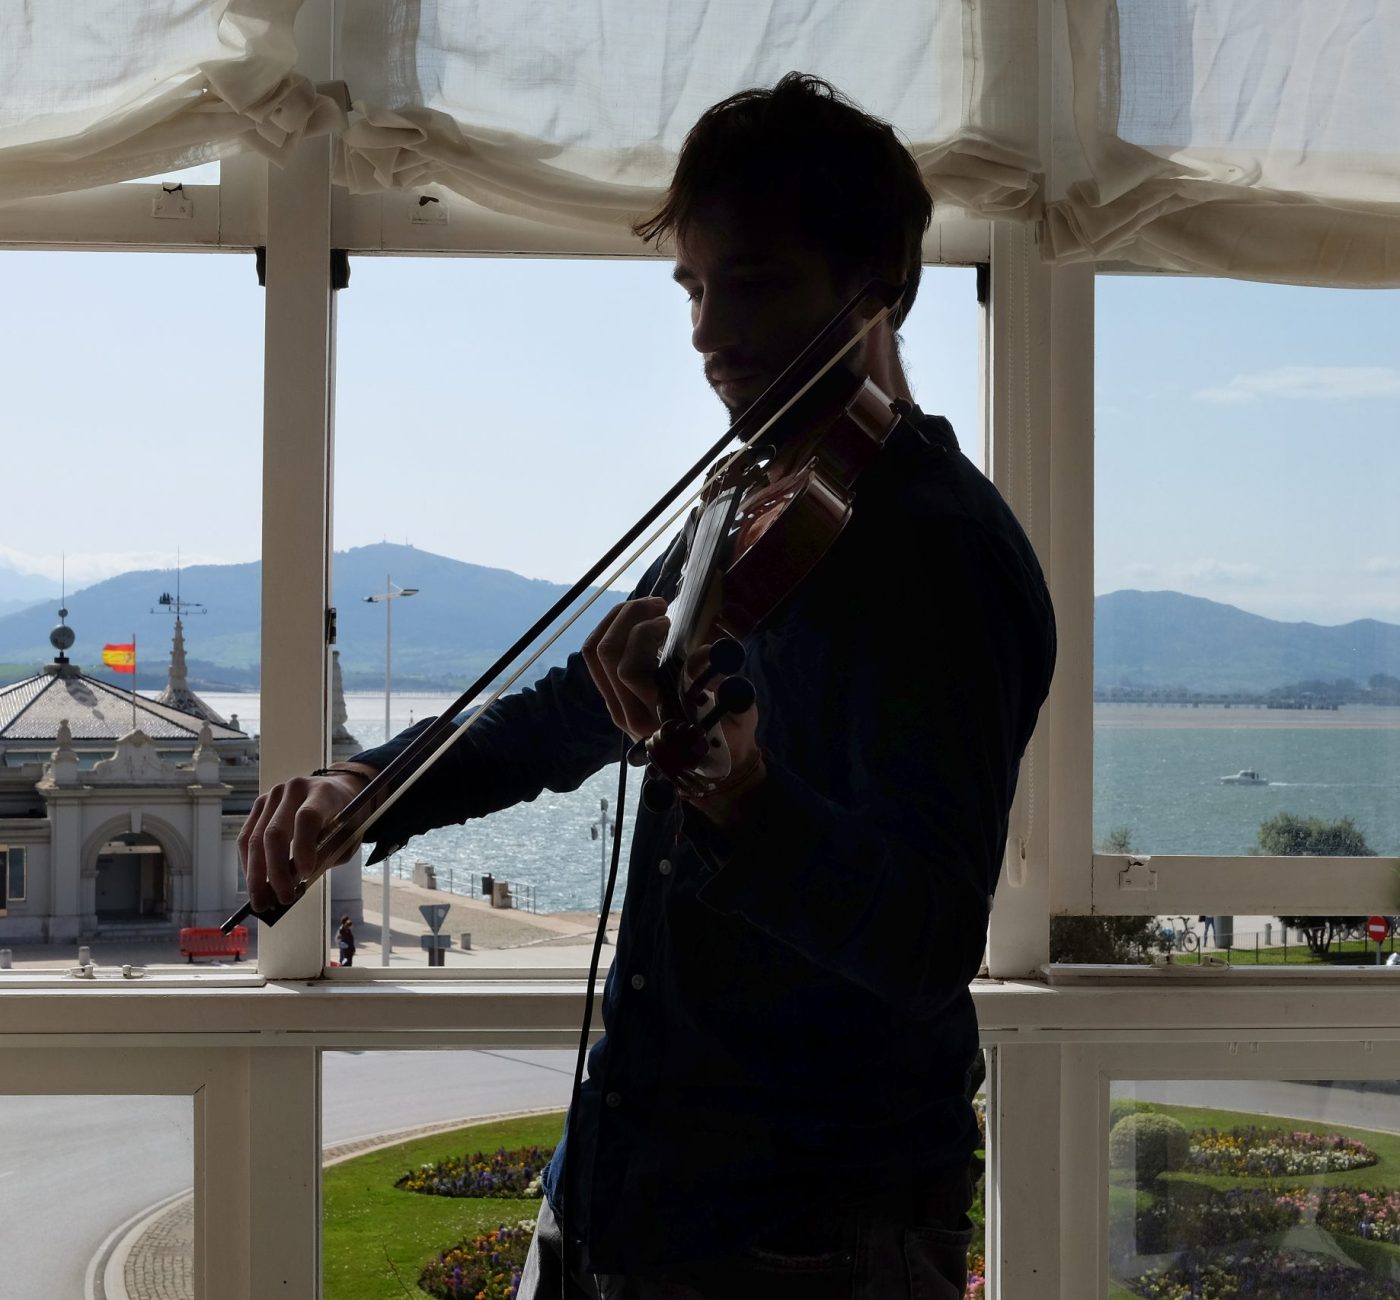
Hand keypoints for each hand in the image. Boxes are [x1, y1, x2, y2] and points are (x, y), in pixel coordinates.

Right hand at [238, 770, 368, 911]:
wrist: (338, 789)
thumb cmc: (346, 817)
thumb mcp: (348, 836)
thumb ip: (326, 856)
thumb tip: (294, 882)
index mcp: (323, 793)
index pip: (307, 818)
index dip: (303, 848)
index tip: (305, 876)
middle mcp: (294, 789)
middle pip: (274, 832)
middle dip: (276, 872)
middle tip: (282, 899)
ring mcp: (272, 795)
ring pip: (254, 839)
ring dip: (256, 875)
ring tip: (262, 901)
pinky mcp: (259, 805)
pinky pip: (246, 837)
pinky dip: (249, 864)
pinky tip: (254, 883)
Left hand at [583, 598, 762, 819]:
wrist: (713, 769)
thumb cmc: (728, 740)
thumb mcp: (735, 715)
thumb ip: (723, 687)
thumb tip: (706, 653)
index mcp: (655, 719)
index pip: (629, 670)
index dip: (644, 636)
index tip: (671, 622)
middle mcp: (628, 713)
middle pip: (607, 653)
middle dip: (630, 616)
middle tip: (661, 605)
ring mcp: (617, 706)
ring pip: (596, 653)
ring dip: (617, 620)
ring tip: (647, 608)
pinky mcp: (614, 698)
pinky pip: (597, 661)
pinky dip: (610, 631)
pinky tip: (635, 622)